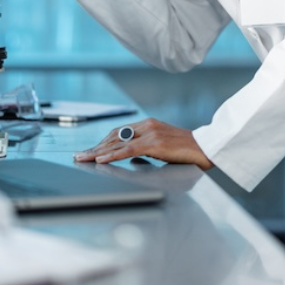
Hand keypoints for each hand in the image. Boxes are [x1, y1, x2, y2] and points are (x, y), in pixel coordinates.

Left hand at [74, 118, 214, 170]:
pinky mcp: (154, 143)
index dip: (102, 142)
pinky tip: (101, 160)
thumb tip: (131, 157)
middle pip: (113, 136)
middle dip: (95, 147)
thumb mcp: (162, 147)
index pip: (118, 133)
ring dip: (97, 152)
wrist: (205, 148)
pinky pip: (128, 150)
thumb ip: (146, 148)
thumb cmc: (186, 150)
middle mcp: (146, 125)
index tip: (90, 151)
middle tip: (79, 156)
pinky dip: (112, 155)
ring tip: (83, 159)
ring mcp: (150, 133)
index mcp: (148, 124)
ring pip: (117, 143)